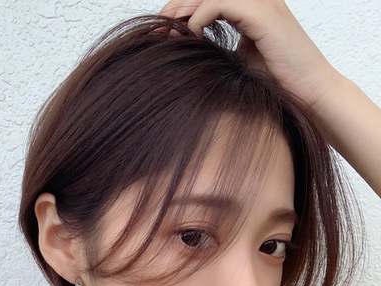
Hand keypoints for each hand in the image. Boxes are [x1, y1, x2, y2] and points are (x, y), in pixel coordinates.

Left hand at [160, 0, 337, 110]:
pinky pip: (218, 3)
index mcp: (251, 7)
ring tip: (169, 34)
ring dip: (184, 11)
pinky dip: (199, 18)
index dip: (183, 10)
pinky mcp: (262, 13)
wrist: (312, 93)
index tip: (164, 33)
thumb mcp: (242, 63)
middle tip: (158, 31)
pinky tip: (193, 38)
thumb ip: (220, 51)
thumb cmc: (280, 83)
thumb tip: (192, 55)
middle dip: (177, 7)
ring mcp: (261, 2)